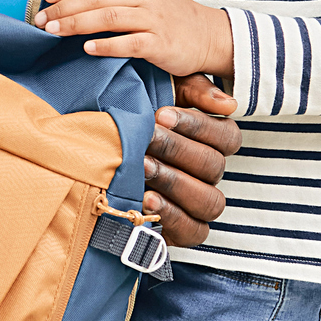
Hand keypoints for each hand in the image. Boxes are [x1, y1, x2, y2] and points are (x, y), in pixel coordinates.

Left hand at [33, 0, 233, 77]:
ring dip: (76, 24)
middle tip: (40, 18)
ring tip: (53, 31)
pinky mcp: (160, 43)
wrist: (206, 35)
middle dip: (64, 7)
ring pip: (108, 17)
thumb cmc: (169, 10)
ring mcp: (153, 18)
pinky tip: (87, 48)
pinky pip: (129, 43)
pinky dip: (106, 45)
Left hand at [142, 76, 240, 246]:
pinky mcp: (183, 230)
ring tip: (143, 167)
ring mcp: (199, 205)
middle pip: (214, 166)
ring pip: (210, 200)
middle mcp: (210, 175)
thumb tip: (227, 104)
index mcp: (211, 142)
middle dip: (177, 150)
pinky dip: (172, 215)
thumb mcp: (158, 93)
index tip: (161, 114)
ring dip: (175, 181)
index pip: (227, 136)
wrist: (93, 156)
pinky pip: (194, 230)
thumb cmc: (132, 119)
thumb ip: (192, 90)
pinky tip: (146, 198)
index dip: (199, 125)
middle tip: (146, 138)